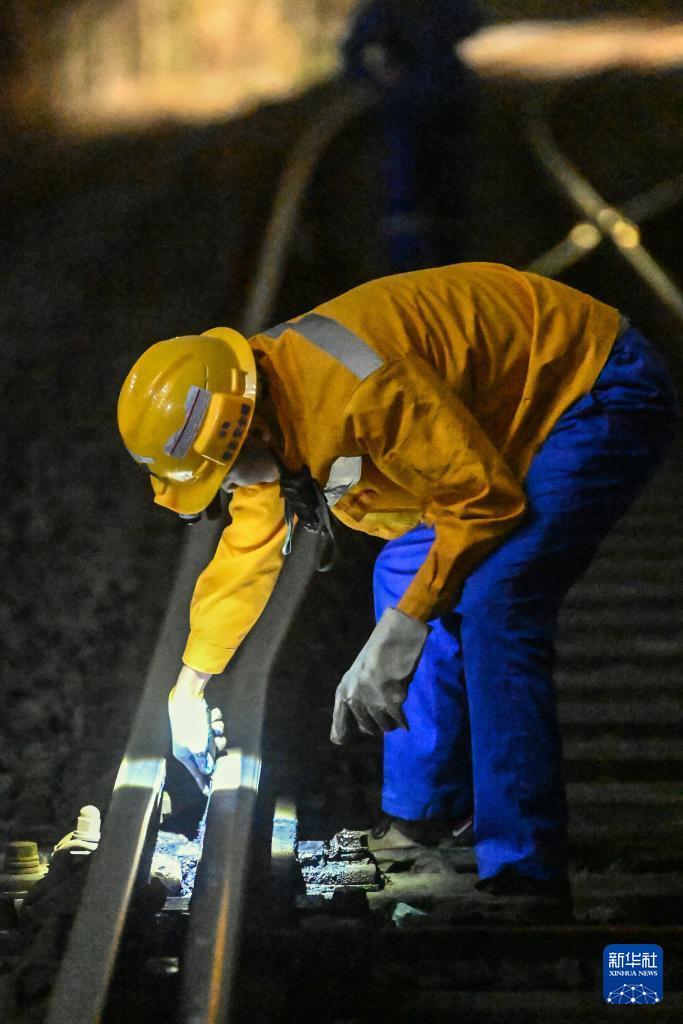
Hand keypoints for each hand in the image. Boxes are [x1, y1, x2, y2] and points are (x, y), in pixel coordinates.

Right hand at [168, 671, 226, 794]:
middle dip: (216, 747)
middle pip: (209, 754)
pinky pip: (213, 726)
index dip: (203, 781)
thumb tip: (208, 770)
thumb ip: (204, 761)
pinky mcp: (201, 722)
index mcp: (184, 754)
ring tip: (213, 725)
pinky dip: (215, 720)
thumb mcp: (198, 747)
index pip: (196, 772)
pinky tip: (212, 715)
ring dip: (217, 732)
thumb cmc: (191, 725)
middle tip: (216, 740)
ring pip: (214, 739)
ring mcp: (196, 733)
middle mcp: (189, 745)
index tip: (209, 792)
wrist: (187, 698)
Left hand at [330, 607, 428, 744]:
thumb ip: (355, 696)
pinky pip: (398, 722)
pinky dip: (402, 722)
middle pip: (366, 728)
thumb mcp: (358, 674)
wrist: (394, 640)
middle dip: (377, 723)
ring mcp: (372, 701)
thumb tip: (344, 732)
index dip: (340, 732)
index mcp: (344, 690)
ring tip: (395, 705)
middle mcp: (354, 698)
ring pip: (383, 728)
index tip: (340, 740)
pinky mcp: (390, 702)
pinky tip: (404, 721)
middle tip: (385, 710)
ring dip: (390, 721)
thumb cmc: (378, 654)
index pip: (339, 720)